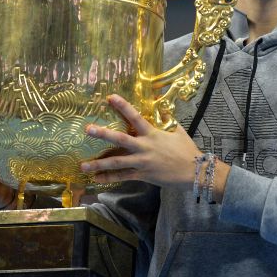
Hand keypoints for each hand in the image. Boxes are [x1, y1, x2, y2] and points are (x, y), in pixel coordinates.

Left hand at [79, 95, 202, 188]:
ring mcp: (142, 162)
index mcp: (152, 134)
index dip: (122, 106)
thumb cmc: (186, 150)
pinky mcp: (143, 175)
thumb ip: (167, 119)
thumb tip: (161, 109)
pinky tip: (96, 179)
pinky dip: (109, 178)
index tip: (110, 97)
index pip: (135, 117)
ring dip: (99, 164)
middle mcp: (144, 147)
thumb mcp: (178, 131)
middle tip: (87, 129)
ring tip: (83, 165)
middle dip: (102, 134)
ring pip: (117, 162)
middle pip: (120, 139)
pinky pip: (123, 177)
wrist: (194, 172)